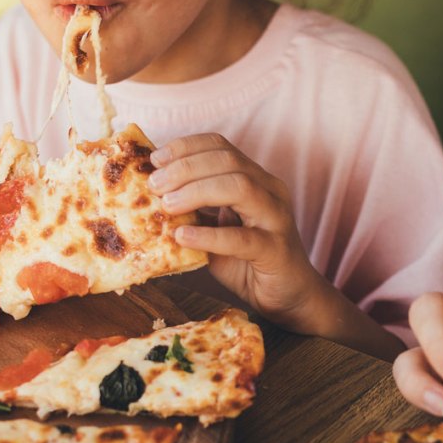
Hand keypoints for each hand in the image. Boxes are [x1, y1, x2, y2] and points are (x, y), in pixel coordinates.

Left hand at [148, 133, 324, 323]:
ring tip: (167, 205)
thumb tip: (152, 196)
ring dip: (197, 191)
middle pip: (228, 161)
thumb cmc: (248, 262)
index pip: (221, 146)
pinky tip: (183, 236)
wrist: (289, 296)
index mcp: (256, 179)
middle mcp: (270, 190)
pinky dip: (209, 235)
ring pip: (240, 188)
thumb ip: (195, 211)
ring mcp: (276, 218)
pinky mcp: (276, 250)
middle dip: (186, 167)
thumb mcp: (217, 228)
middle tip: (154, 185)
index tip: (155, 159)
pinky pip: (242, 239)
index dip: (186, 147)